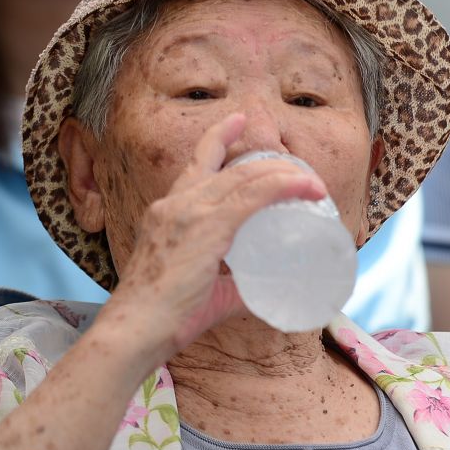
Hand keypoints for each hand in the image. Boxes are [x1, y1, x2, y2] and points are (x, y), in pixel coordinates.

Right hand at [109, 113, 326, 352]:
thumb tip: (261, 292)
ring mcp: (188, 212)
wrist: (135, 330)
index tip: (240, 119)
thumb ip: (232, 288)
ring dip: (284, 176)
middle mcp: (175, 203)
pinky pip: (252, 197)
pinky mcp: (206, 229)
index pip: (197, 163)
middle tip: (301, 172)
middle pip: (230, 167)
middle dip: (270, 162)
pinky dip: (282, 188)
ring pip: (246, 177)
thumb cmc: (162, 318)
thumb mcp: (202, 292)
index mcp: (167, 212)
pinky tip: (306, 188)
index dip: (219, 137)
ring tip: (313, 185)